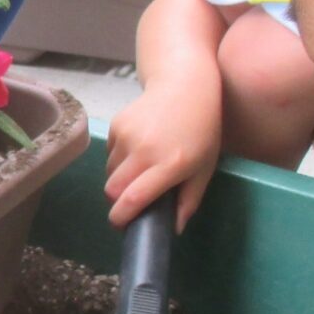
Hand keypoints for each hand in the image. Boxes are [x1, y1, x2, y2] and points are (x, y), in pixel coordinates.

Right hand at [104, 79, 221, 229]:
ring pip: (110, 172)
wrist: (185, 85)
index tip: (121, 225)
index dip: (122, 217)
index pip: (133, 199)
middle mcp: (144, 151)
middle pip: (113, 189)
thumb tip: (174, 229)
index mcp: (169, 165)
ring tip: (140, 169)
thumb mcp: (204, 167)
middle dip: (118, 201)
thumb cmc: (202, 129)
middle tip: (131, 201)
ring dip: (120, 179)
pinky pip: (110, 154)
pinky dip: (119, 159)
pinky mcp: (117, 125)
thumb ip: (189, 200)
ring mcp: (127, 136)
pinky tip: (138, 148)